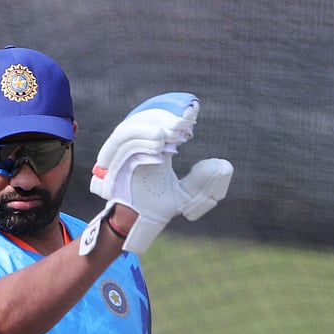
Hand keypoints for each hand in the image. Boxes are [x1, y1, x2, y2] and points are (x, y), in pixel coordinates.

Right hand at [89, 93, 232, 253]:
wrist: (140, 223)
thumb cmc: (160, 207)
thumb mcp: (188, 193)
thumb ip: (204, 180)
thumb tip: (222, 165)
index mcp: (153, 148)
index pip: (160, 122)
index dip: (176, 112)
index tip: (193, 110)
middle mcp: (135, 147)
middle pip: (144, 119)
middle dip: (164, 117)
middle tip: (183, 123)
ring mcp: (121, 154)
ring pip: (130, 130)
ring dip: (151, 127)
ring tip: (171, 134)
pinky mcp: (112, 163)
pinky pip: (121, 144)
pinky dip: (139, 139)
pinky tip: (158, 143)